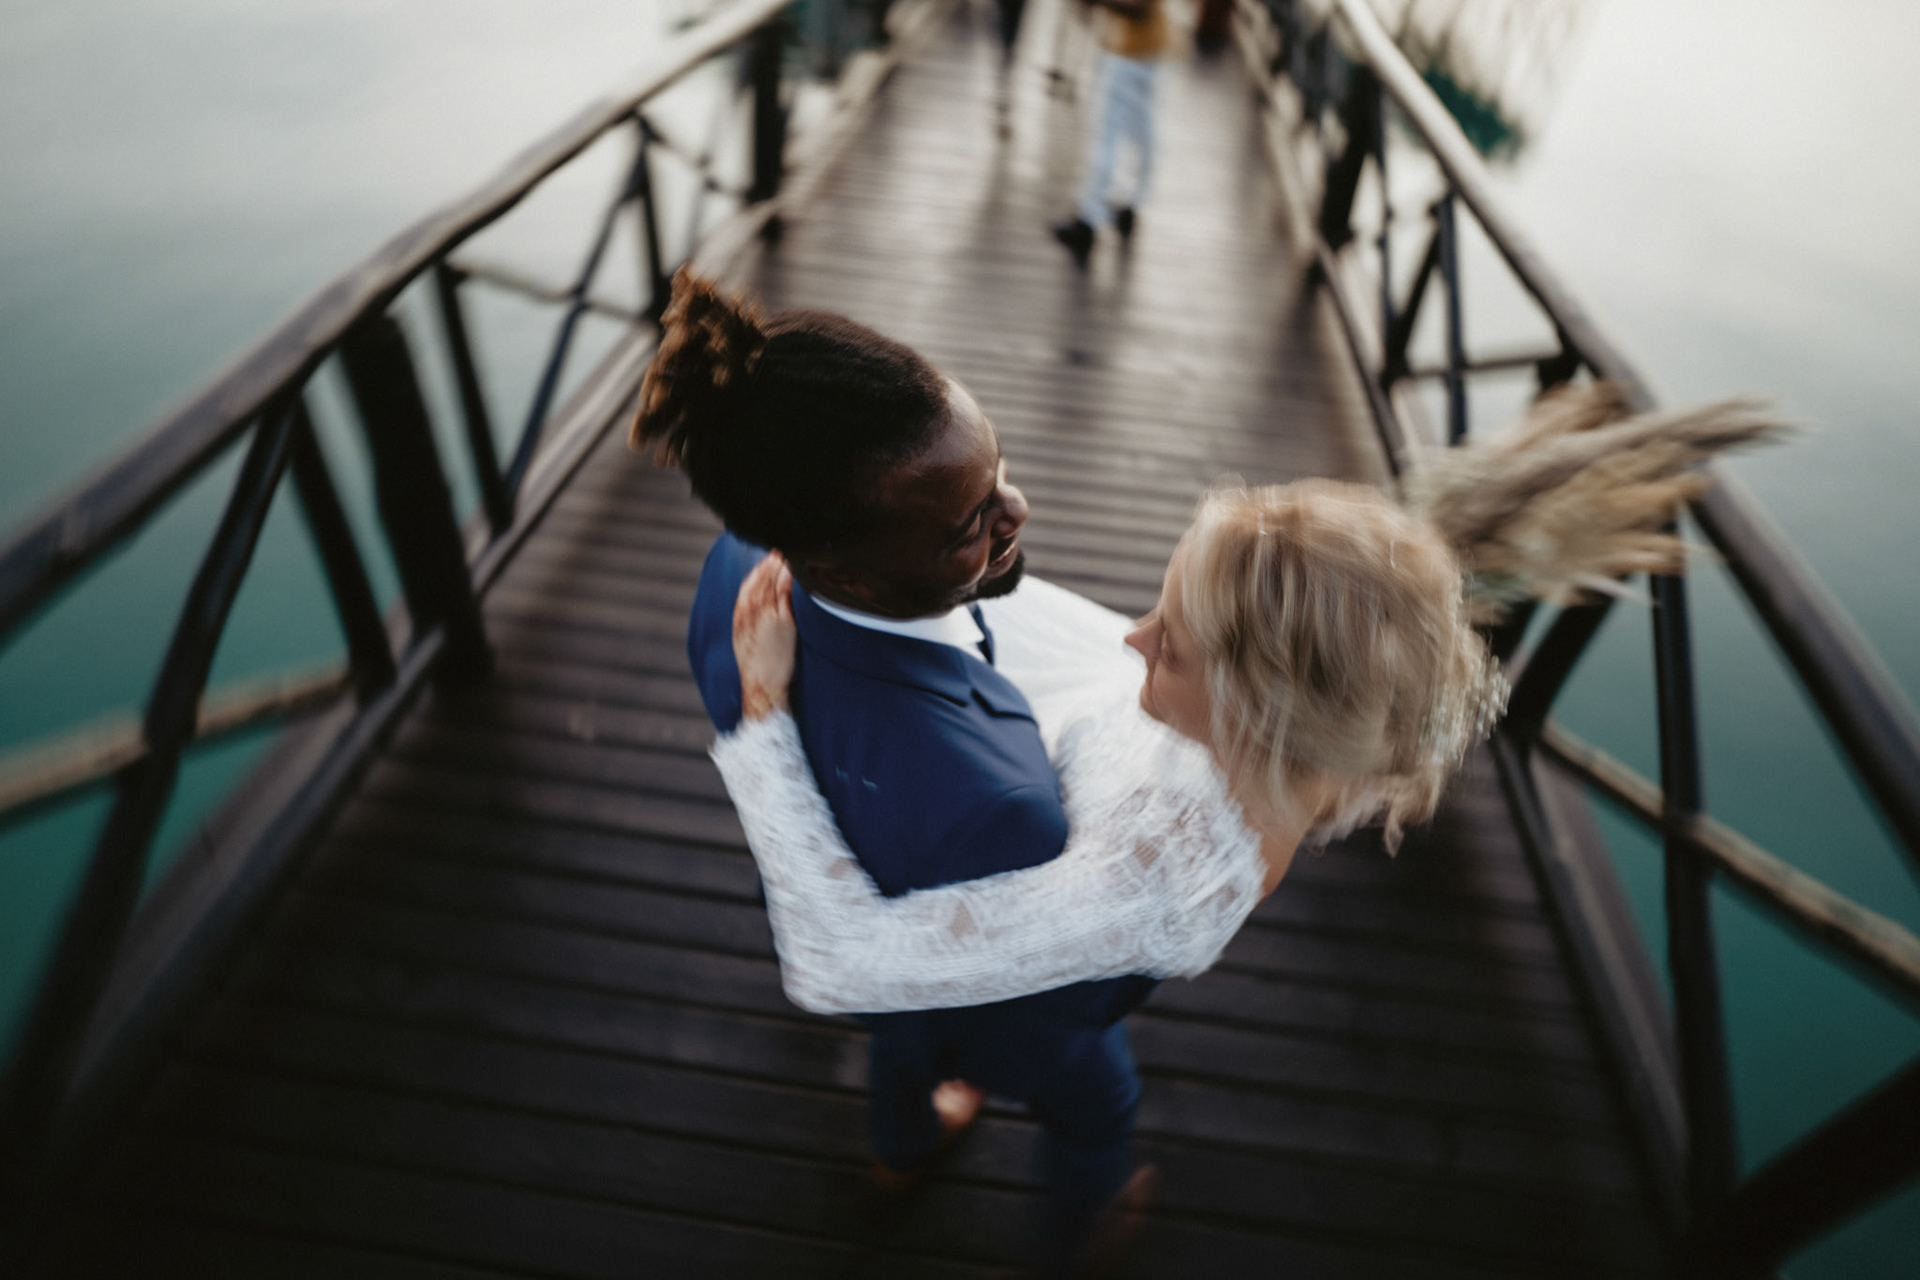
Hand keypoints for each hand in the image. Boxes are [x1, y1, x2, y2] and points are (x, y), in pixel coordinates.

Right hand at [734, 552, 796, 721]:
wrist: (761, 686)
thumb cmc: (758, 666)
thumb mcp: (747, 638)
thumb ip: (752, 619)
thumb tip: (762, 607)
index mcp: (740, 613)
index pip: (751, 580)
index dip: (763, 566)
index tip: (774, 555)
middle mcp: (751, 610)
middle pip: (762, 575)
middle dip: (774, 560)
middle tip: (788, 545)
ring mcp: (766, 614)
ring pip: (774, 579)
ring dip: (784, 563)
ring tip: (796, 549)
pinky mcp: (783, 621)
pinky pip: (787, 591)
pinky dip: (791, 576)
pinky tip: (799, 567)